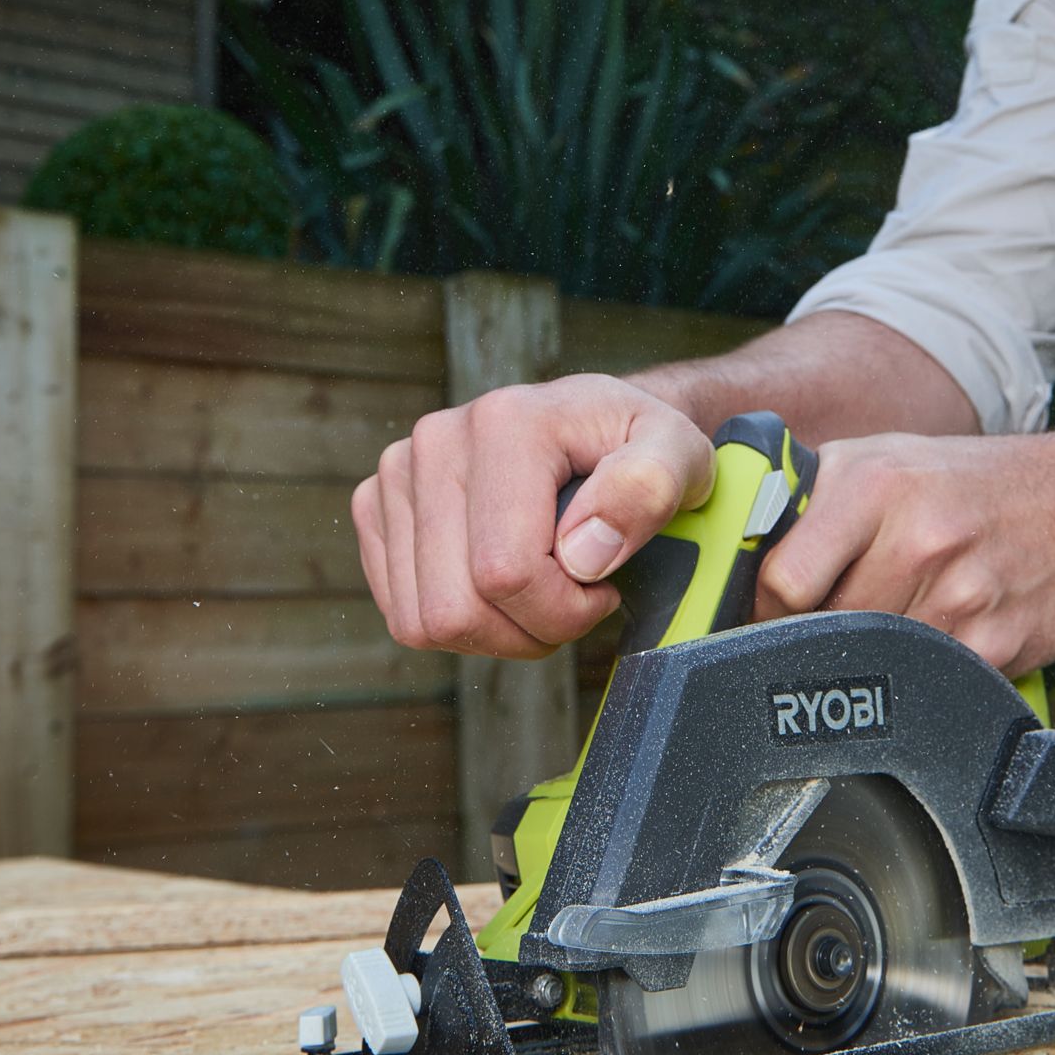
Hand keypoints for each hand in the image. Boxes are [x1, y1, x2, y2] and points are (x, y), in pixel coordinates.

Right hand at [356, 373, 715, 657]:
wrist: (593, 424)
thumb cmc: (637, 446)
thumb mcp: (680, 456)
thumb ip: (649, 491)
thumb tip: (582, 552)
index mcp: (506, 422)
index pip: (506, 573)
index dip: (563, 609)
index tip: (602, 584)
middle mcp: (436, 440)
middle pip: (455, 608)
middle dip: (528, 630)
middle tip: (573, 597)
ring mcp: (397, 473)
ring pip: (423, 622)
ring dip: (494, 633)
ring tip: (540, 591)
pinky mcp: (375, 506)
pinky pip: (402, 613)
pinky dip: (458, 622)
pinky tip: (500, 586)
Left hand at [758, 431, 1054, 675]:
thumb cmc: (961, 483)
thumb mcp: (879, 458)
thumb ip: (807, 498)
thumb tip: (730, 552)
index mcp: (876, 485)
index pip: (784, 580)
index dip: (765, 608)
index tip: (769, 613)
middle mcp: (920, 538)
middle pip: (826, 631)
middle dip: (818, 634)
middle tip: (831, 621)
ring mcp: (962, 596)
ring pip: (874, 661)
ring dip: (872, 655)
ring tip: (892, 618)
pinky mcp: (997, 645)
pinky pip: (927, 681)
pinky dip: (921, 671)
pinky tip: (938, 632)